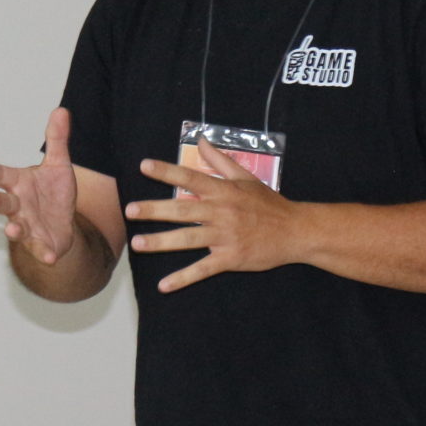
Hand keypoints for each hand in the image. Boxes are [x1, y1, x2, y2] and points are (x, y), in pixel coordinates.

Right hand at [0, 107, 80, 264]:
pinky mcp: (41, 244)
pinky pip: (41, 250)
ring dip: (13, 229)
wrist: (63, 226)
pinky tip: (49, 256)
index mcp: (19, 184)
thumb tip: (61, 111)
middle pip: (4, 202)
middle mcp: (18, 206)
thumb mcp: (58, 165)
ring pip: (16, 228)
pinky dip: (44, 253)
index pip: (0, 174)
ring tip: (12, 229)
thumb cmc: (53, 194)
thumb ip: (57, 140)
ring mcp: (27, 226)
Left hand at [128, 139, 305, 291]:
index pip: (190, 177)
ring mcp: (225, 236)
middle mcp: (221, 212)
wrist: (295, 231)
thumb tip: (201, 141)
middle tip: (130, 210)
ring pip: (188, 239)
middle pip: (183, 209)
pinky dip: (183, 278)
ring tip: (137, 243)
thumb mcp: (246, 178)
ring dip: (161, 242)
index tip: (143, 166)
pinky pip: (202, 269)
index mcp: (224, 191)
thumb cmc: (269, 204)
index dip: (166, 171)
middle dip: (155, 209)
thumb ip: (220, 160)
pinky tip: (164, 285)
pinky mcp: (230, 258)